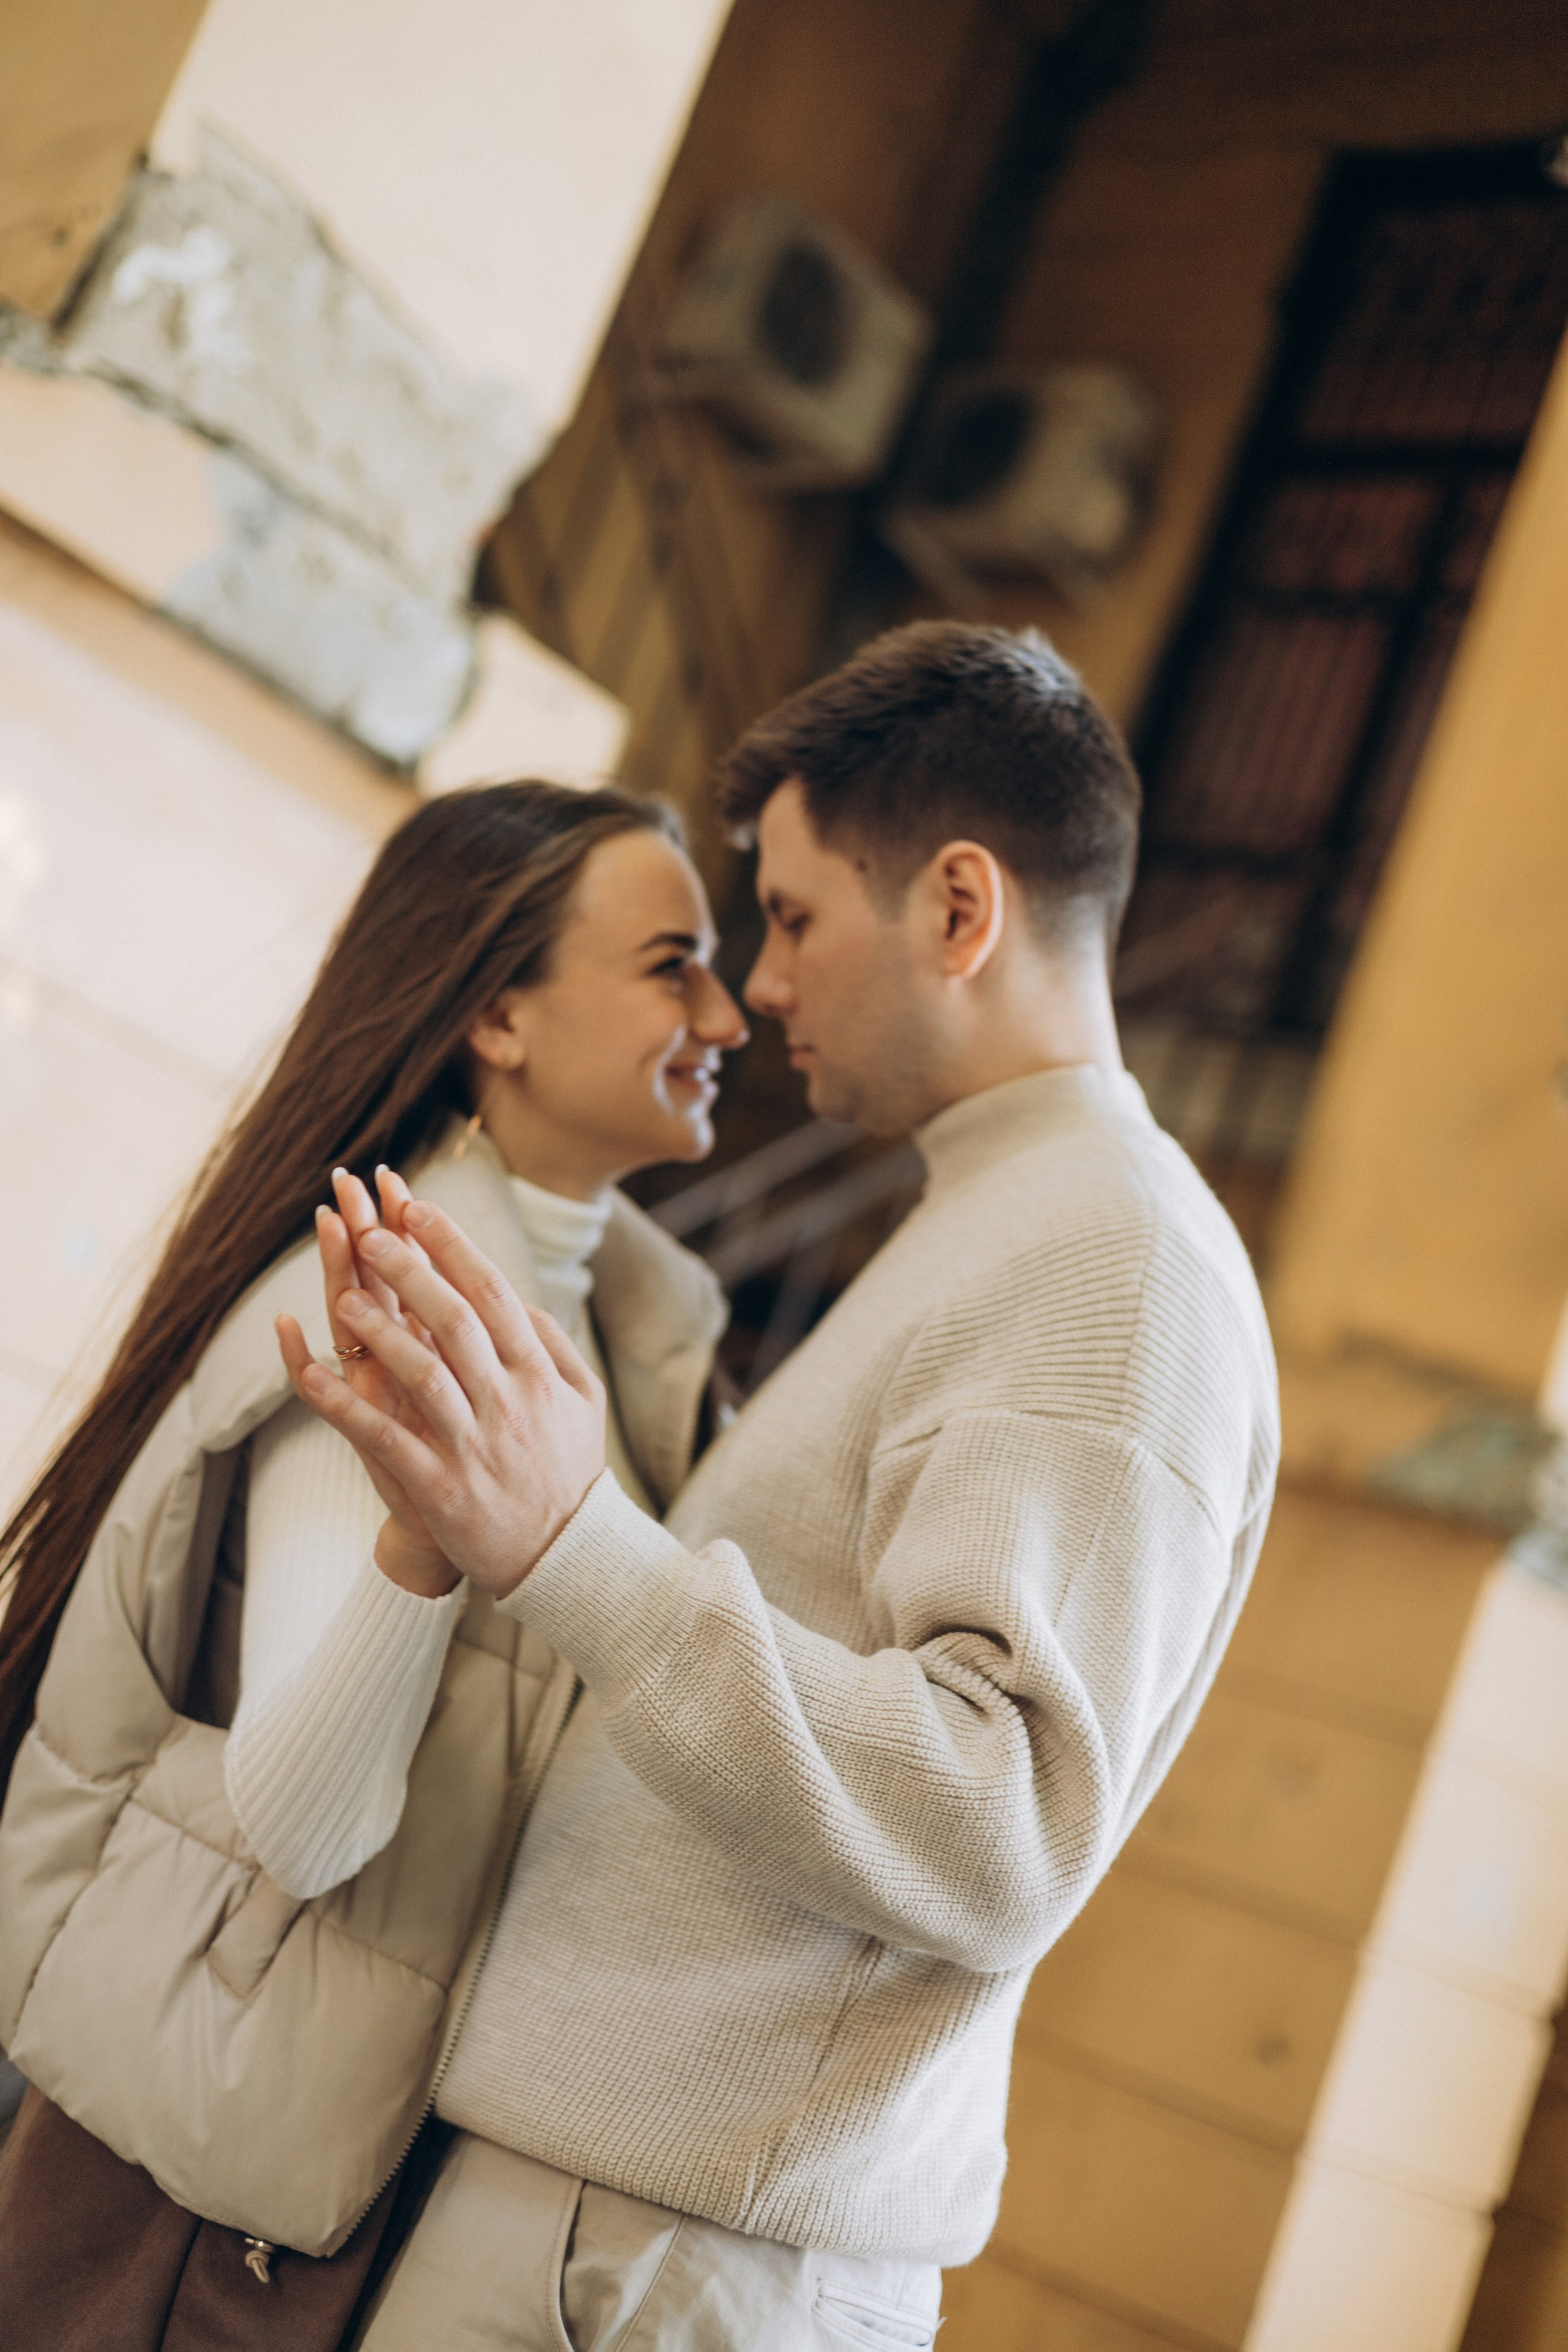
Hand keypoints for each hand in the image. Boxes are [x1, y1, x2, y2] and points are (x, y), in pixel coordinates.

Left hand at [278, 1194, 607, 1598]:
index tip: (414, 1205)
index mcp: (538, 1373)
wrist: (571, 1561)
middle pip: (454, 1319)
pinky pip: (384, 1439)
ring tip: (342, 1294)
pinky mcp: (442, 1488)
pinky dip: (343, 1405)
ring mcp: (473, 1445)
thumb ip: (552, 1343)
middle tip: (367, 1228)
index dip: (450, 1244)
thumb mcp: (584, 1400)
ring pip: (422, 1373)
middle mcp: (508, 1401)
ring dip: (379, 1329)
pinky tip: (308, 1374)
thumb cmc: (571, 1472)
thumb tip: (514, 1297)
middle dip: (409, 1269)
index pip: (491, 1291)